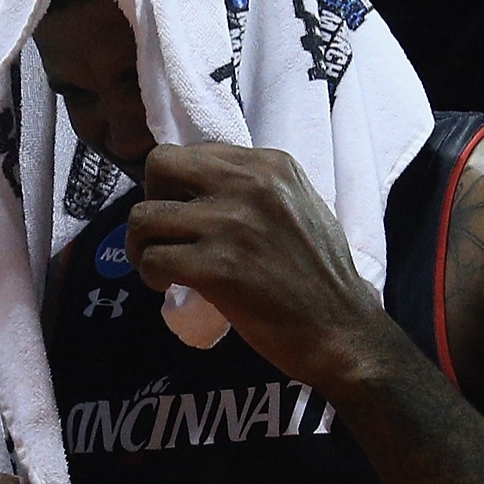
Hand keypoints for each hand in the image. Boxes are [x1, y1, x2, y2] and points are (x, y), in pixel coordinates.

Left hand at [124, 144, 400, 390]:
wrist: (341, 331)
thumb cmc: (322, 277)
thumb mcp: (300, 207)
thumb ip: (257, 188)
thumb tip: (202, 185)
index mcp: (270, 165)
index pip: (194, 152)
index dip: (178, 184)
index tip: (185, 213)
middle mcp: (249, 184)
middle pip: (160, 166)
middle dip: (151, 200)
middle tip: (165, 232)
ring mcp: (232, 225)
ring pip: (144, 217)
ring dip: (142, 244)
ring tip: (160, 264)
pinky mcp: (217, 267)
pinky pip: (153, 260)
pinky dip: (151, 275)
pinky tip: (169, 286)